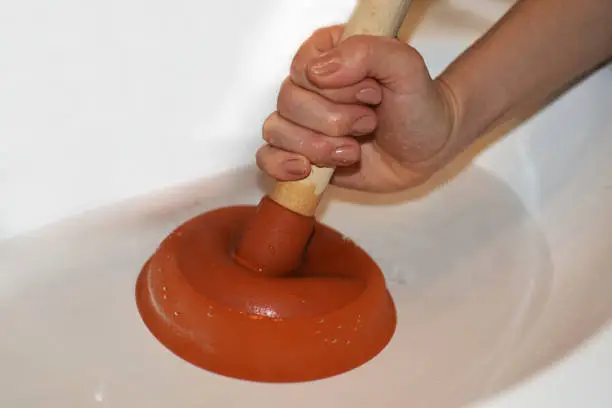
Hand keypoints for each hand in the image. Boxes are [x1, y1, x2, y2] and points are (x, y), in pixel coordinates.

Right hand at [256, 25, 458, 192]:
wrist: (428, 148)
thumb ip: (366, 52)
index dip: (335, 89)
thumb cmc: (417, 105)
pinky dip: (282, 165)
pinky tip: (307, 169)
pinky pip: (267, 157)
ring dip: (318, 146)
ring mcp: (303, 122)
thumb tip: (317, 73)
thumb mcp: (405, 66)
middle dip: (333, 121)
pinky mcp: (301, 153)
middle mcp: (309, 87)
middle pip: (288, 102)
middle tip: (369, 122)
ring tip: (353, 151)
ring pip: (277, 131)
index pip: (303, 68)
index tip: (373, 94)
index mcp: (327, 55)